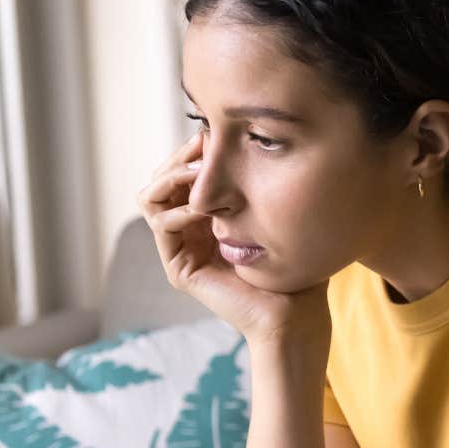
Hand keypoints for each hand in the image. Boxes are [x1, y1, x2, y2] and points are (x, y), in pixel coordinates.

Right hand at [136, 130, 330, 346]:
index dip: (192, 151)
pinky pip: (162, 226)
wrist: (297, 314)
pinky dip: (179, 210)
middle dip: (178, 158)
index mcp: (209, 217)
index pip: (182, 173)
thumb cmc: (298, 266)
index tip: (213, 133)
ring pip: (151, 198)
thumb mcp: (279, 215)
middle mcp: (190, 231)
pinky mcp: (179, 268)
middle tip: (202, 144)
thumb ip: (262, 184)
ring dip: (172, 178)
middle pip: (161, 180)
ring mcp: (181, 249)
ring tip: (200, 171)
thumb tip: (260, 141)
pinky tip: (203, 206)